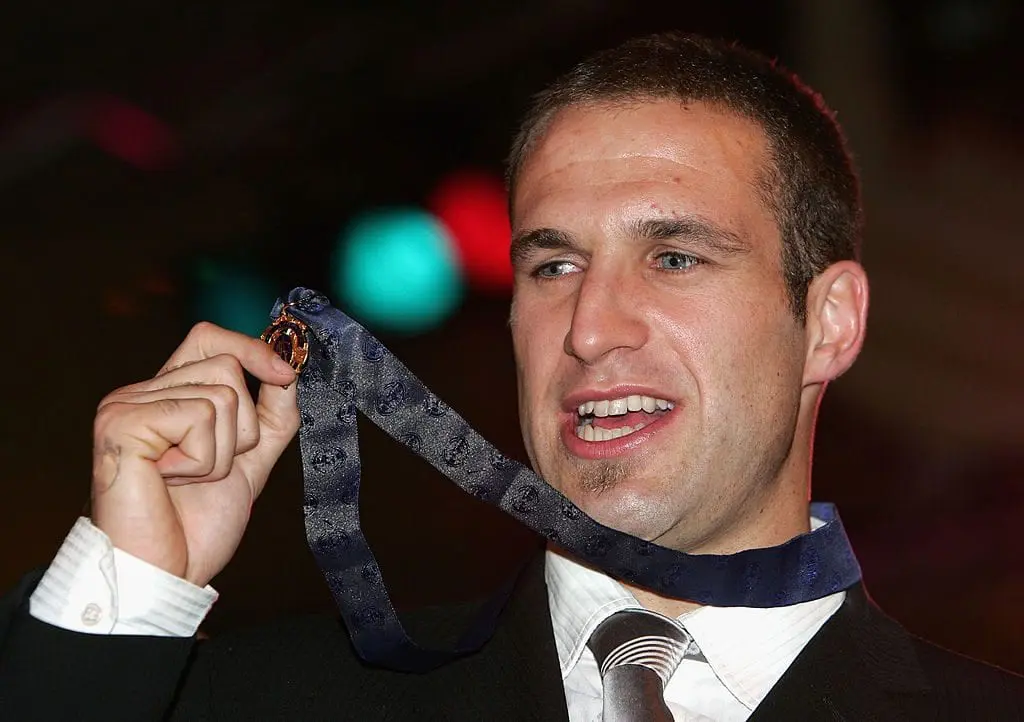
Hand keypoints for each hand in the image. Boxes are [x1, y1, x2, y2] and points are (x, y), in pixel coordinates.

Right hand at [90, 322, 298, 586]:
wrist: (163, 574)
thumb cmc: (194, 527)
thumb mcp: (249, 463)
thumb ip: (270, 419)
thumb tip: (289, 373)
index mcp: (167, 396)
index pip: (209, 338)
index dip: (252, 349)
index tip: (285, 375)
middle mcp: (141, 392)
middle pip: (227, 367)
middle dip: (240, 429)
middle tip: (208, 471)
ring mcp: (127, 404)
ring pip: (221, 394)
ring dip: (222, 451)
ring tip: (188, 481)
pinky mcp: (121, 422)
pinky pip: (199, 417)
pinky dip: (202, 461)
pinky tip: (170, 483)